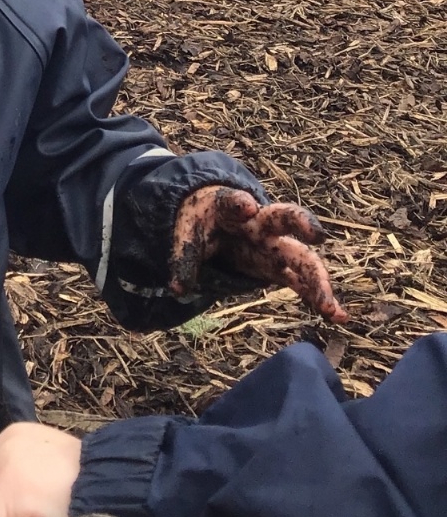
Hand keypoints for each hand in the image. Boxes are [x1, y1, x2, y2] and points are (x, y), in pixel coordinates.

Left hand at [171, 186, 346, 323]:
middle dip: (299, 223)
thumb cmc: (204, 217)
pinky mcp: (280, 264)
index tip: (246, 204)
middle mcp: (260, 222)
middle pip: (283, 218)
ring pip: (301, 256)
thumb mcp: (187, 231)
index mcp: (231, 206)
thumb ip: (184, 256)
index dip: (238, 202)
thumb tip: (178, 291)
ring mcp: (274, 243)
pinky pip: (302, 279)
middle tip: (315, 233)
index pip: (233, 201)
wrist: (219, 213)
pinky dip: (318, 296)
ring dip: (317, 280)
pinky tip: (337, 315)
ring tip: (332, 308)